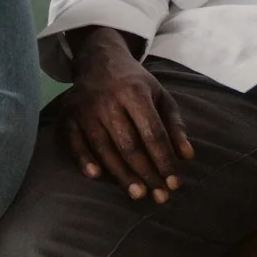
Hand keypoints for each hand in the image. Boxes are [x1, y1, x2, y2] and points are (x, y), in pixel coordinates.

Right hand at [57, 27, 193, 201]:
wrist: (99, 59)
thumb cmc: (135, 83)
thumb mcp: (160, 96)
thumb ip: (175, 125)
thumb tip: (187, 156)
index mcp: (135, 92)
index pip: (152, 133)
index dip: (164, 160)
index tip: (175, 183)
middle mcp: (109, 100)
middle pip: (129, 145)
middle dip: (146, 173)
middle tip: (159, 196)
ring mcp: (86, 108)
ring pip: (105, 148)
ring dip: (122, 175)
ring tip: (138, 195)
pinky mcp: (69, 115)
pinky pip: (75, 142)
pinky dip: (84, 159)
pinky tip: (97, 177)